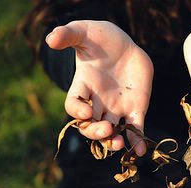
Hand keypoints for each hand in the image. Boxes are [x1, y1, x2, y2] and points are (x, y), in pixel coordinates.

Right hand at [46, 20, 153, 155]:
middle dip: (96, 132)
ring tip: (118, 144)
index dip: (77, 111)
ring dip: (113, 141)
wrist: (125, 44)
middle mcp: (97, 102)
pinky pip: (135, 129)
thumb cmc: (100, 37)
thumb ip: (68, 35)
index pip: (73, 105)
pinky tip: (140, 152)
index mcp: (83, 87)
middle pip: (90, 126)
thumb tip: (50, 39)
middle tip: (106, 129)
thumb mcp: (83, 32)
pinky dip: (137, 141)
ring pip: (111, 132)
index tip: (85, 111)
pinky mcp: (135, 109)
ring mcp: (116, 108)